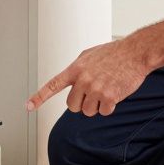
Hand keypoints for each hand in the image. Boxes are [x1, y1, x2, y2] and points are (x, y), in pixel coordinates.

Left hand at [25, 38, 149, 116]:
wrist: (135, 52)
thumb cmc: (114, 53)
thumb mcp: (89, 55)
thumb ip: (77, 69)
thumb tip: (70, 80)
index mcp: (75, 69)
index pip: (53, 85)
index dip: (39, 97)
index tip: (28, 106)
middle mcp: (83, 80)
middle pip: (72, 106)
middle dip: (82, 103)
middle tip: (94, 92)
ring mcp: (95, 89)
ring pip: (88, 111)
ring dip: (96, 105)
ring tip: (106, 89)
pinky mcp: (109, 97)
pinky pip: (104, 112)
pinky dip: (109, 107)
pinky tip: (115, 93)